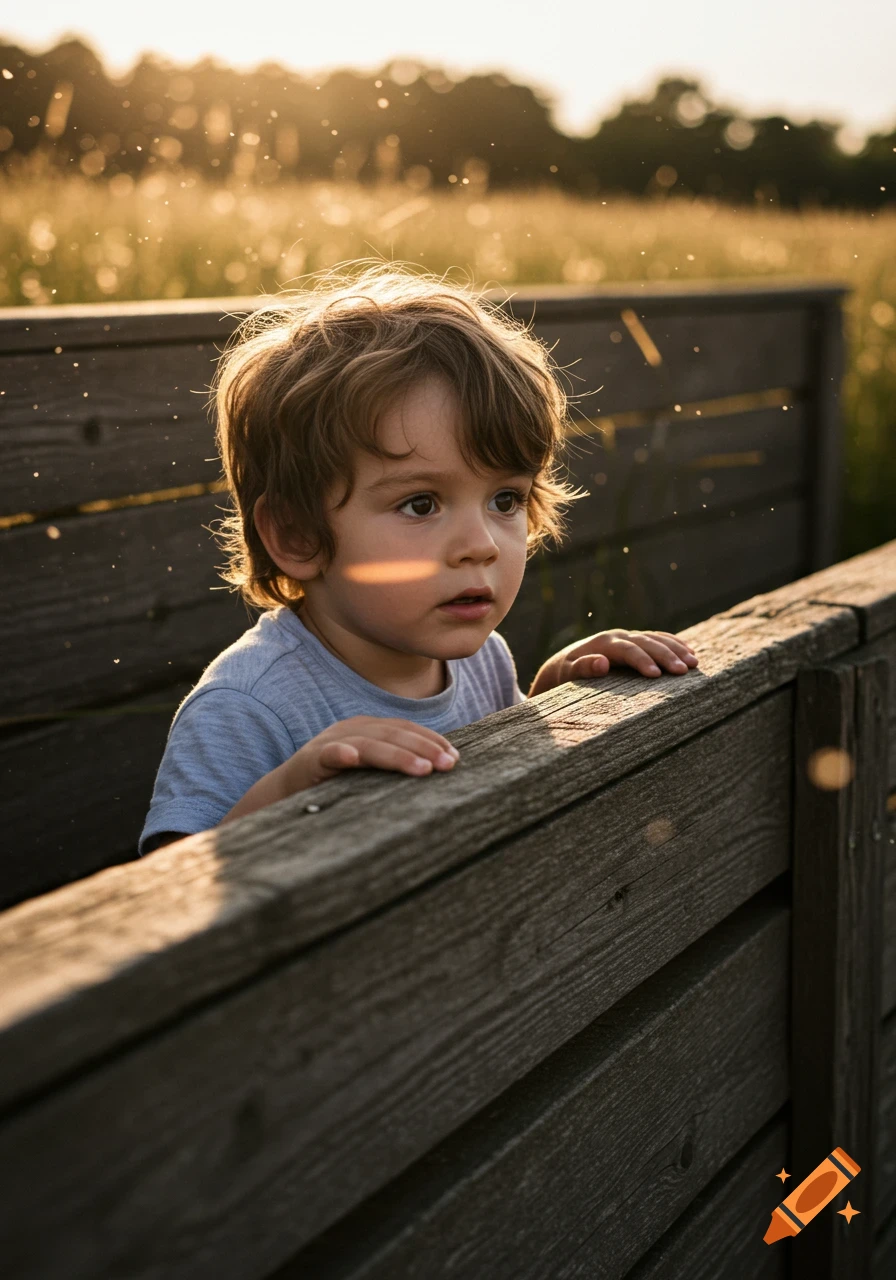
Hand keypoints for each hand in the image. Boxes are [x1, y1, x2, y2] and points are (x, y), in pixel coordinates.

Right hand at [285, 716, 460, 790]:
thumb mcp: (369, 772)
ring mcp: (330, 743)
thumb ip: (394, 766)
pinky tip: (353, 759)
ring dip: (397, 755)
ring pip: (369, 745)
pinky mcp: (310, 761)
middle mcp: (351, 730)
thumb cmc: (334, 785)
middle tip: (448, 764)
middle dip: (424, 748)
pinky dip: (340, 754)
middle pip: (393, 734)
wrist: (283, 793)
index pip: (405, 728)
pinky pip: (328, 755)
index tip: (455, 756)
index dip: (431, 740)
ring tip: (422, 769)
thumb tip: (437, 772)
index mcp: (368, 729)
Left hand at [529, 628, 698, 695]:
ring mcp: (630, 636)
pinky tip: (690, 652)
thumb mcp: (568, 673)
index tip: (657, 674)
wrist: (566, 663)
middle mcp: (619, 636)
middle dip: (666, 655)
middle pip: (647, 642)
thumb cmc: (567, 673)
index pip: (628, 650)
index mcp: (604, 643)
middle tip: (684, 670)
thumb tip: (602, 663)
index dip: (643, 661)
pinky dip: (675, 644)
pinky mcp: (636, 641)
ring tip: (694, 663)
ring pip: (657, 638)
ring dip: (676, 649)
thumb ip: (583, 668)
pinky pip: (659, 638)